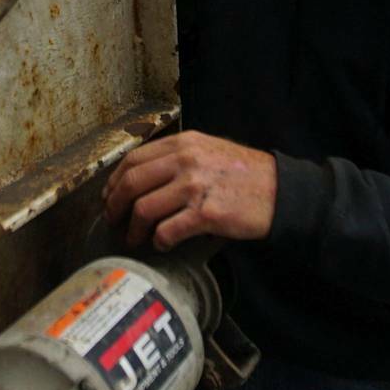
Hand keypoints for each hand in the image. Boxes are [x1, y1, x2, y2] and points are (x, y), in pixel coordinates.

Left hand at [101, 131, 276, 250]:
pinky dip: (159, 241)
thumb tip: (142, 178)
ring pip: (143, 208)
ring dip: (133, 229)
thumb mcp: (209, 151)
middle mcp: (186, 161)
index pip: (133, 159)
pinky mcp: (206, 214)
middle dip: (115, 206)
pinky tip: (162, 245)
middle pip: (131, 183)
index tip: (108, 197)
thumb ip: (178, 157)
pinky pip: (167, 230)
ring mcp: (195, 187)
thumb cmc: (245, 175)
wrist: (281, 192)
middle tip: (113, 222)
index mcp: (184, 143)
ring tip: (135, 239)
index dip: (114, 182)